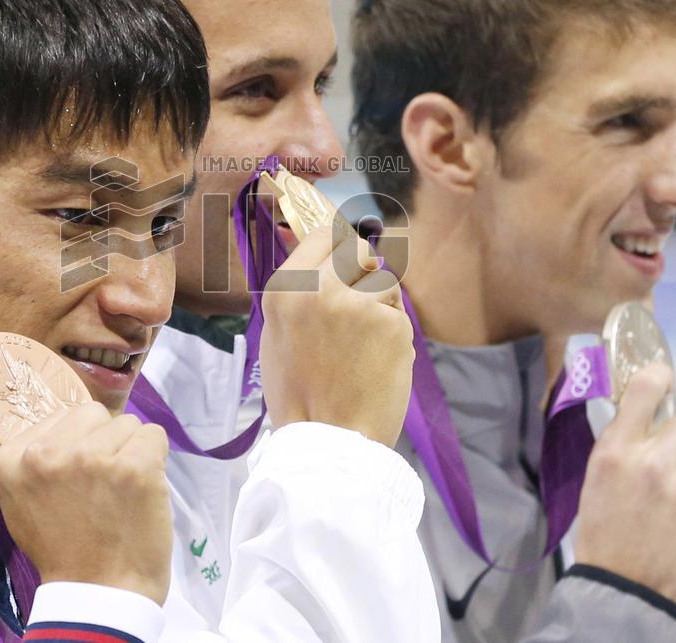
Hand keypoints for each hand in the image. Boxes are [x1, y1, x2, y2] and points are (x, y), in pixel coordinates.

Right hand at [0, 403, 172, 604]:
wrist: (97, 594)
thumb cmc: (62, 549)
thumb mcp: (23, 502)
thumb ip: (36, 460)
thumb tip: (68, 425)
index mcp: (9, 460)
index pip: (62, 416)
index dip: (77, 443)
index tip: (77, 479)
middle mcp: (45, 454)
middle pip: (93, 414)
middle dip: (104, 440)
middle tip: (102, 484)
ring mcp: (91, 458)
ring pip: (127, 423)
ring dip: (130, 451)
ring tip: (120, 492)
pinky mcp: (133, 467)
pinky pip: (154, 434)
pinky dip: (156, 458)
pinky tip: (142, 489)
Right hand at [259, 221, 413, 446]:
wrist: (327, 441)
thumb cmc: (298, 393)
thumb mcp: (277, 334)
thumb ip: (298, 292)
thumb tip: (319, 256)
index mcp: (286, 288)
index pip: (322, 235)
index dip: (336, 246)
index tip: (342, 260)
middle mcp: (321, 287)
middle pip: (358, 251)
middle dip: (363, 272)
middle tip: (356, 306)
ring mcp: (359, 304)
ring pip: (384, 283)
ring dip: (380, 306)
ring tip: (361, 347)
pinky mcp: (392, 324)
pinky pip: (398, 315)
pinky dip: (393, 335)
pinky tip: (376, 362)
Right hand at [574, 363, 675, 614]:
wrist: (629, 591)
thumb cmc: (607, 536)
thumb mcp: (597, 482)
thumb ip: (621, 448)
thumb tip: (644, 419)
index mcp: (613, 453)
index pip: (643, 392)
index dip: (656, 378)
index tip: (661, 376)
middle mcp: (651, 462)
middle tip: (666, 475)